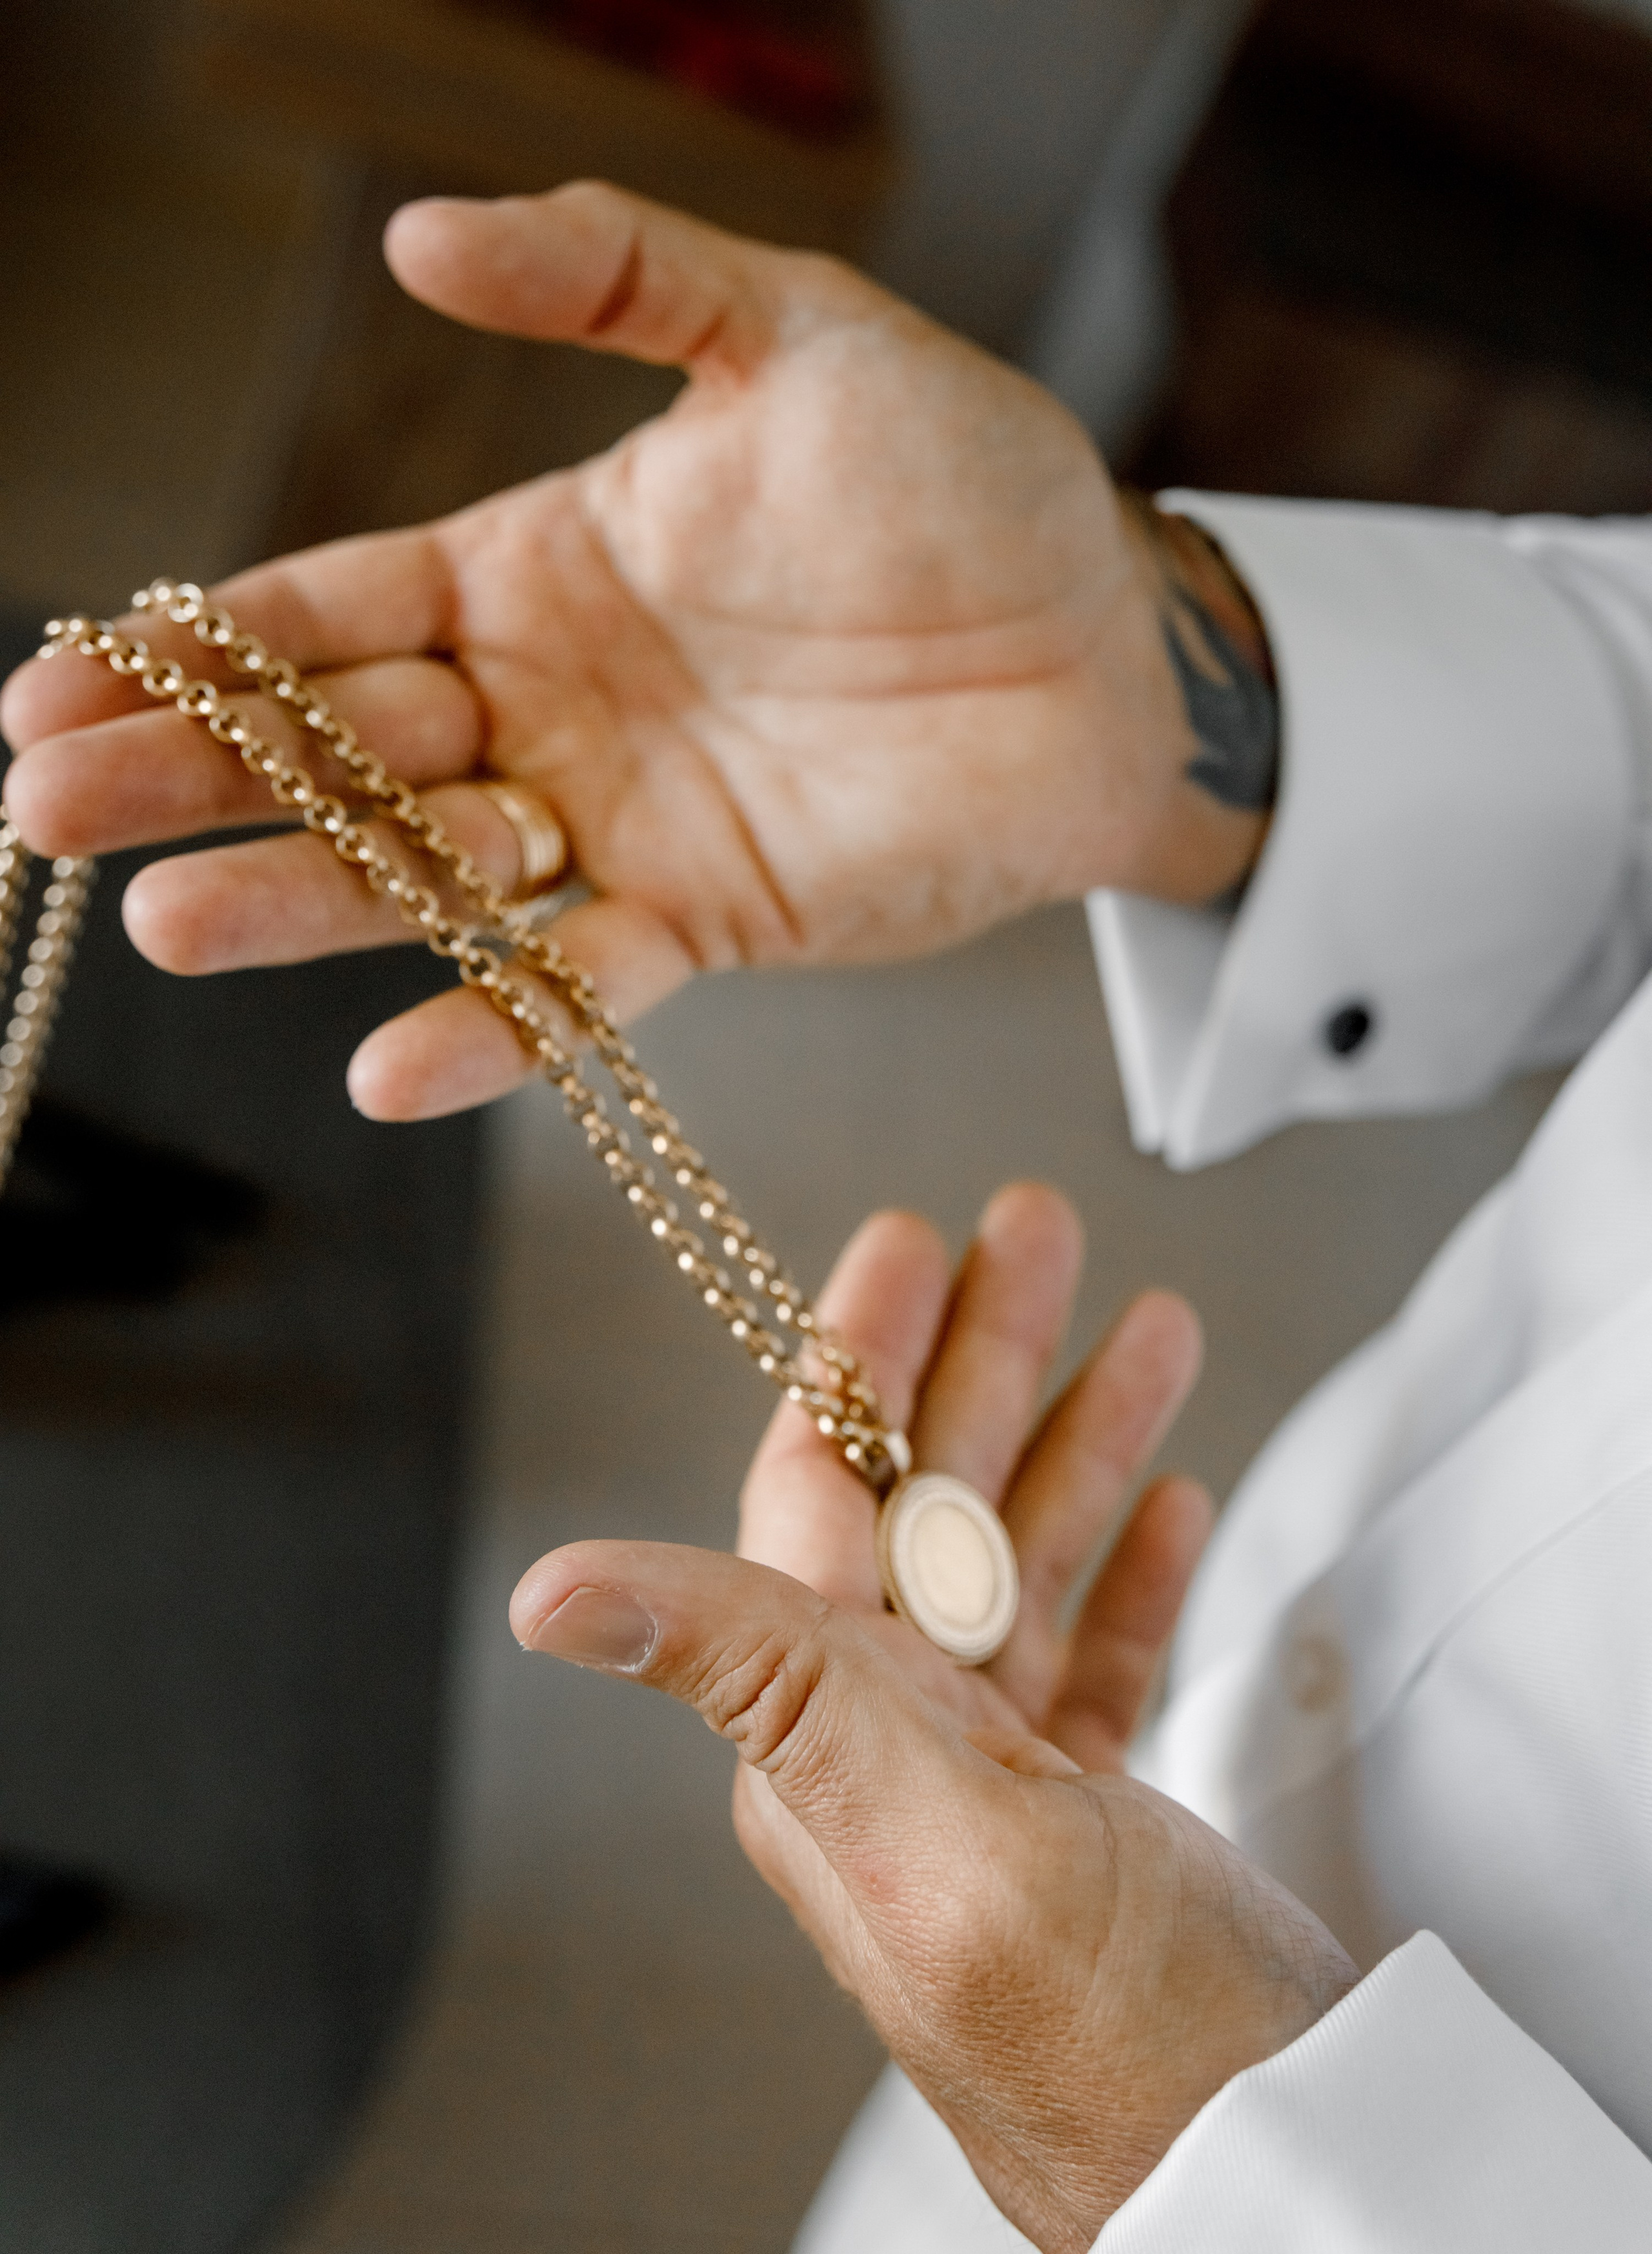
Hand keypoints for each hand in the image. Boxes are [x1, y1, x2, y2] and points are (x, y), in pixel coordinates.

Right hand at [0, 183, 1264, 1121]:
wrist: (1106, 637)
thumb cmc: (966, 478)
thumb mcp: (792, 332)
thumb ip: (614, 277)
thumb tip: (418, 235)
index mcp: (537, 569)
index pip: (332, 611)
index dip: (201, 647)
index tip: (57, 679)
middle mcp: (551, 706)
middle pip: (342, 751)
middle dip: (201, 776)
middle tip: (49, 808)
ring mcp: (620, 822)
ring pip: (432, 875)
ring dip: (307, 904)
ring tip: (174, 924)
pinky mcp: (709, 918)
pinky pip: (582, 986)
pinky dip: (496, 1029)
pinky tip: (390, 1072)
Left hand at [511, 1183, 1357, 2249]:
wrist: (1266, 2176)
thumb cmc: (1112, 2043)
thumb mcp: (925, 1830)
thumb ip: (753, 1675)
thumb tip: (548, 1593)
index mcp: (834, 1735)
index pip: (824, 1491)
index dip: (861, 1354)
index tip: (906, 1244)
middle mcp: (895, 1753)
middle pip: (931, 1502)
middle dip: (985, 1356)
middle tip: (1035, 1232)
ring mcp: (996, 1786)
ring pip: (1022, 1558)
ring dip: (1077, 1433)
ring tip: (1139, 1328)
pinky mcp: (1087, 1822)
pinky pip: (1094, 1652)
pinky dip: (1128, 1564)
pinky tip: (1164, 1502)